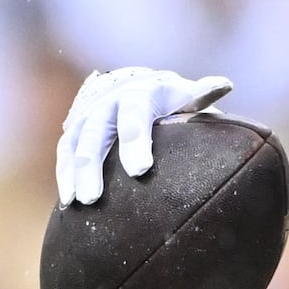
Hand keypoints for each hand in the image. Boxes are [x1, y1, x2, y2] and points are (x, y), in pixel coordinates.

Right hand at [54, 68, 234, 206]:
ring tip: (77, 202)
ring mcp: (87, 116)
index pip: (135, 117)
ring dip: (73, 173)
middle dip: (93, 165)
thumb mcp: (182, 94)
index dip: (135, 142)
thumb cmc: (167, 99)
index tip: (140, 170)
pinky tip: (67, 204)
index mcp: (139, 95)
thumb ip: (201, 95)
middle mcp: (107, 103)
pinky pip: (63, 153)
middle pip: (97, 133)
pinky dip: (64, 176)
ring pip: (74, 144)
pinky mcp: (73, 130)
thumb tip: (224, 85)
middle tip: (94, 197)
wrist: (131, 83)